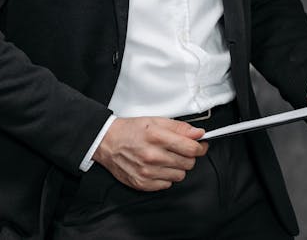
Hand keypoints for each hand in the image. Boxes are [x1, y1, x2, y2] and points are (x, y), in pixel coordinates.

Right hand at [91, 117, 208, 190]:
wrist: (106, 142)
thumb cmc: (129, 131)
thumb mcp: (155, 121)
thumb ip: (179, 127)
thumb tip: (198, 133)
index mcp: (157, 137)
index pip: (191, 148)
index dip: (199, 147)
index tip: (199, 146)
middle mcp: (152, 155)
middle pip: (188, 163)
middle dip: (187, 156)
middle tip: (178, 151)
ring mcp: (147, 172)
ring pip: (180, 176)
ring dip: (176, 168)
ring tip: (165, 159)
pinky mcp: (143, 183)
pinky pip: (167, 185)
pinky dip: (165, 177)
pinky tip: (157, 168)